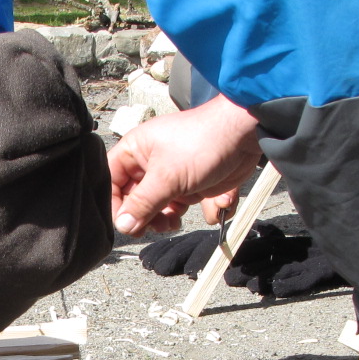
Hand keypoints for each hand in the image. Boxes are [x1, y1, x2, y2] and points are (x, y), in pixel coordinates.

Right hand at [108, 94, 262, 235]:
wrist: (246, 133)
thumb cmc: (202, 143)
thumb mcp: (167, 177)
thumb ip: (142, 204)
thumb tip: (122, 226)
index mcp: (136, 150)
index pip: (112, 182)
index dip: (116, 204)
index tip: (127, 224)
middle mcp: (152, 162)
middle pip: (137, 199)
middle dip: (148, 215)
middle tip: (157, 225)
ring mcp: (174, 174)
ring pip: (163, 207)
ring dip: (171, 218)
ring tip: (179, 218)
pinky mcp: (196, 183)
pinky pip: (192, 204)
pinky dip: (206, 208)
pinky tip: (218, 200)